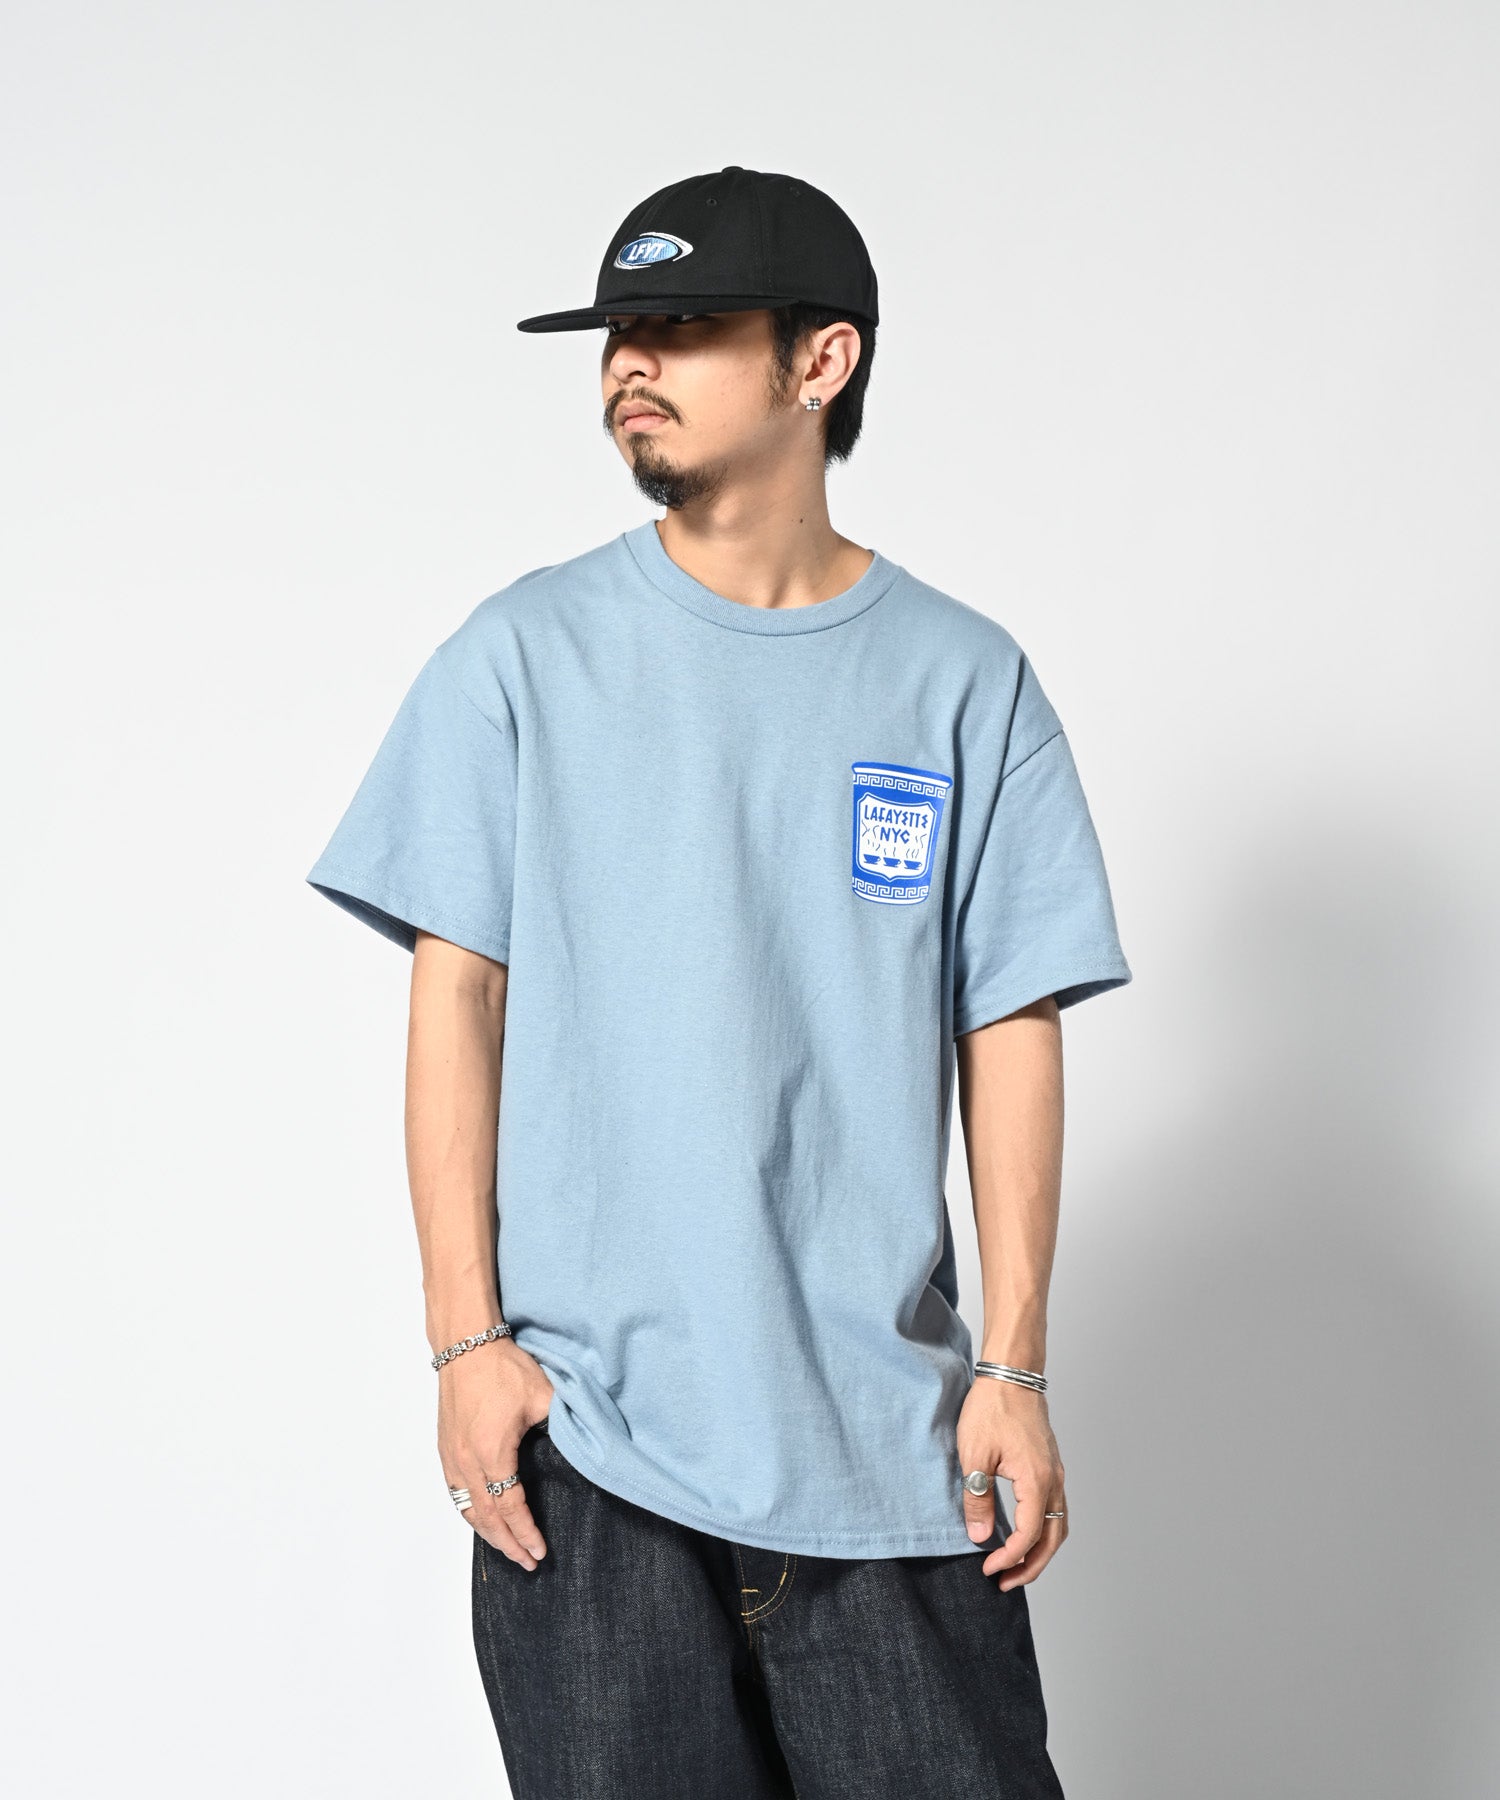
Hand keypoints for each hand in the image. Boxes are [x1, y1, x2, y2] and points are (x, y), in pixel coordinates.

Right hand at [437, 1338, 555, 1569]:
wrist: (465, 1346)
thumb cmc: (502, 1368)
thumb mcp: (543, 1395)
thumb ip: (562, 1425)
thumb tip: (582, 1446)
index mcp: (492, 1452)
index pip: (510, 1507)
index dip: (526, 1532)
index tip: (540, 1551)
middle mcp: (466, 1461)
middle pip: (486, 1518)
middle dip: (508, 1544)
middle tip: (527, 1563)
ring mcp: (452, 1457)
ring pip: (467, 1510)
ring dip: (487, 1534)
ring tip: (507, 1549)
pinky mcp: (445, 1449)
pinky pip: (456, 1494)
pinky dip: (471, 1514)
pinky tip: (482, 1520)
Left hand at [956, 1378, 1068, 1590]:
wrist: (1010, 1374)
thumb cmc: (991, 1408)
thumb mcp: (974, 1455)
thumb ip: (978, 1498)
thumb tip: (981, 1536)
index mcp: (1037, 1479)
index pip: (1029, 1535)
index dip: (1009, 1558)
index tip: (987, 1569)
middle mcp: (1054, 1479)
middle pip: (1052, 1538)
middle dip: (1030, 1566)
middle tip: (1005, 1582)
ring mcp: (1056, 1472)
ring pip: (1058, 1525)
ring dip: (1039, 1551)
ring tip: (1014, 1566)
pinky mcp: (1050, 1466)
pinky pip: (1055, 1508)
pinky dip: (1043, 1530)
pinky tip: (1023, 1534)